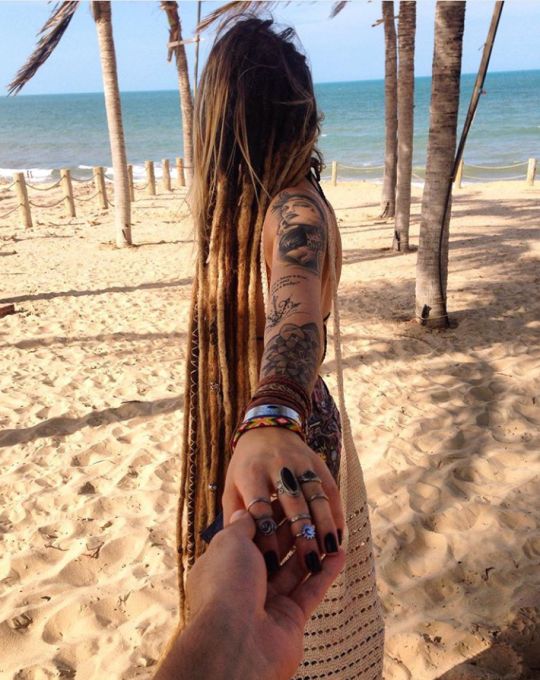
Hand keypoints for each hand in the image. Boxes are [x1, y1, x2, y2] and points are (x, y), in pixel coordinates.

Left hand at [154, 510, 344, 679]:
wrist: (234, 641)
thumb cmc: (226, 585)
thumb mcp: (229, 543)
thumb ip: (241, 526)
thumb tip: (245, 510)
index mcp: (224, 563)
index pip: (249, 534)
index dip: (268, 516)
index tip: (287, 497)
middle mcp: (245, 582)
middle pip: (274, 550)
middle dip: (293, 530)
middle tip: (314, 508)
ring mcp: (268, 601)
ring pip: (295, 569)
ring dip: (313, 548)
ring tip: (333, 528)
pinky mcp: (291, 618)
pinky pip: (311, 590)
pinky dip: (325, 571)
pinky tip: (340, 553)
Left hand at [223, 426, 343, 574]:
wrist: (267, 428)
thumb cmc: (244, 468)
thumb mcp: (231, 487)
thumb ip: (234, 517)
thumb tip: (237, 552)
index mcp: (250, 474)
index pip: (260, 510)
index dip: (266, 537)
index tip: (271, 564)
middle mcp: (277, 467)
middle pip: (293, 504)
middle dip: (303, 534)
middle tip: (310, 563)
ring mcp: (300, 463)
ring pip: (316, 497)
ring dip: (324, 526)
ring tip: (329, 552)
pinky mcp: (318, 464)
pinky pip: (331, 491)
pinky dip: (336, 514)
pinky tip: (338, 535)